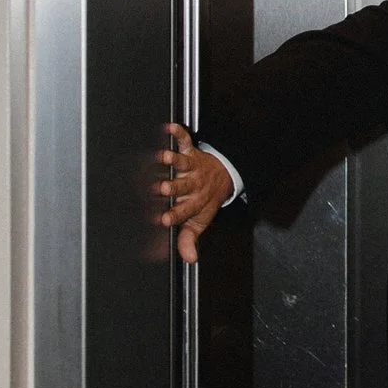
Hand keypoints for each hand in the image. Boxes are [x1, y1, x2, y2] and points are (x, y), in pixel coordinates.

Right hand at [156, 122, 232, 264]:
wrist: (224, 178)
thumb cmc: (206, 201)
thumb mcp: (199, 222)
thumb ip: (190, 240)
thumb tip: (189, 259)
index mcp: (193, 203)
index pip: (183, 211)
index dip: (175, 215)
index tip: (164, 219)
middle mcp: (193, 185)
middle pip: (182, 187)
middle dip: (173, 187)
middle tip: (163, 188)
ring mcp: (192, 168)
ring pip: (183, 164)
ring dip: (174, 161)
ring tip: (165, 158)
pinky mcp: (191, 152)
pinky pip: (185, 141)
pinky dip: (178, 134)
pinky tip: (169, 128)